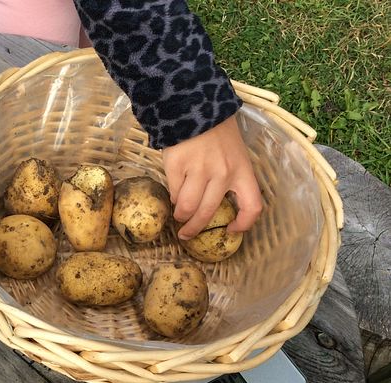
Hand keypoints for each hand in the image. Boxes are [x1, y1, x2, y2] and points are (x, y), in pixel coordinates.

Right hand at [161, 115, 262, 239]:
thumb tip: (215, 203)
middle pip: (209, 212)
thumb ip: (230, 176)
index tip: (231, 230)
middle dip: (195, 228)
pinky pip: (174, 191)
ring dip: (181, 215)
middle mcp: (222, 173)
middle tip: (187, 234)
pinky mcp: (176, 166)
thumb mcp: (235, 152)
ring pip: (187, 207)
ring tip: (178, 215)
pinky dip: (173, 197)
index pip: (252, 206)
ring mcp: (198, 170)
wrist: (193, 105)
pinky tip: (174, 195)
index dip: (244, 224)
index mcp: (242, 170)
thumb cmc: (216, 130)